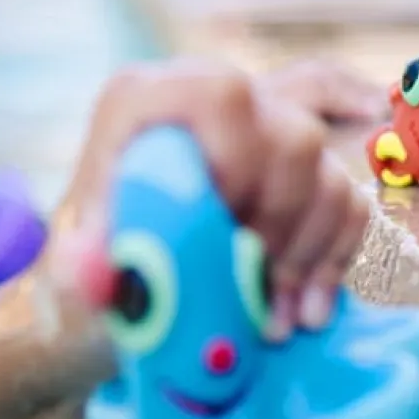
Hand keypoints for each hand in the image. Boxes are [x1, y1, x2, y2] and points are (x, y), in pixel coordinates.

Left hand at [49, 61, 367, 331]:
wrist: (103, 305)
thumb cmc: (81, 280)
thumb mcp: (70, 277)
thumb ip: (79, 271)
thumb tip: (89, 272)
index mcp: (146, 105)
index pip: (219, 95)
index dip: (238, 158)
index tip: (224, 227)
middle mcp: (212, 105)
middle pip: (292, 137)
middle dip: (281, 227)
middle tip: (253, 290)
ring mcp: (262, 136)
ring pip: (327, 174)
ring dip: (308, 257)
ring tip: (273, 323)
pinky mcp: (296, 177)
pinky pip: (348, 205)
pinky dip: (332, 262)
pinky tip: (307, 311)